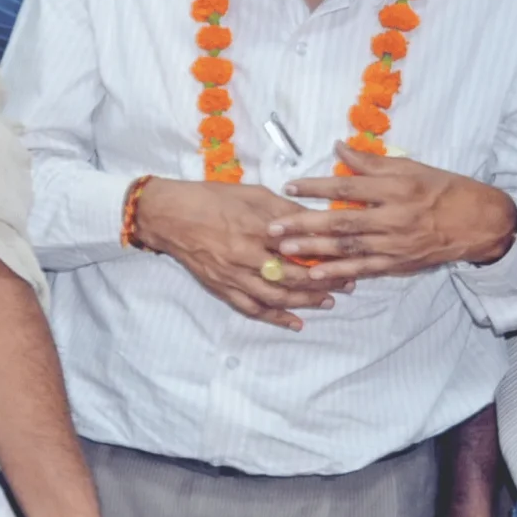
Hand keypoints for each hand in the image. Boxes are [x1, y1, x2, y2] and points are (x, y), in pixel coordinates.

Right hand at [132, 179, 349, 331]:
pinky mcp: (221, 287)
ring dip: (305, 302)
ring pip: (277, 296)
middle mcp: (246, 255)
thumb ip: (285, 210)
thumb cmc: (210, 198)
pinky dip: (275, 318)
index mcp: (257, 228)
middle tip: (347, 284)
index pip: (302, 246)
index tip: (348, 257)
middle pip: (294, 275)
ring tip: (327, 302)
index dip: (327, 254)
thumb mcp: (253, 194)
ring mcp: (233, 275)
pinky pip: (252, 308)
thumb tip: (316, 220)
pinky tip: (295, 322)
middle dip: (324, 281)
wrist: (168, 215)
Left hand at [269, 144, 516, 277]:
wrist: (479, 223)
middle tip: (273, 227)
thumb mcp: (411, 168)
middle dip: (304, 224)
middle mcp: (394, 217)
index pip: (348, 186)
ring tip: (284, 250)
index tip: (289, 187)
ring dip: (313, 249)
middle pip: (342, 221)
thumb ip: (371, 162)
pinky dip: (338, 273)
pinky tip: (314, 274)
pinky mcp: (398, 263)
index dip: (316, 186)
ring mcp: (395, 244)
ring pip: (348, 248)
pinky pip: (363, 270)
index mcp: (396, 188)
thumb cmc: (443, 189)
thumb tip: (338, 146)